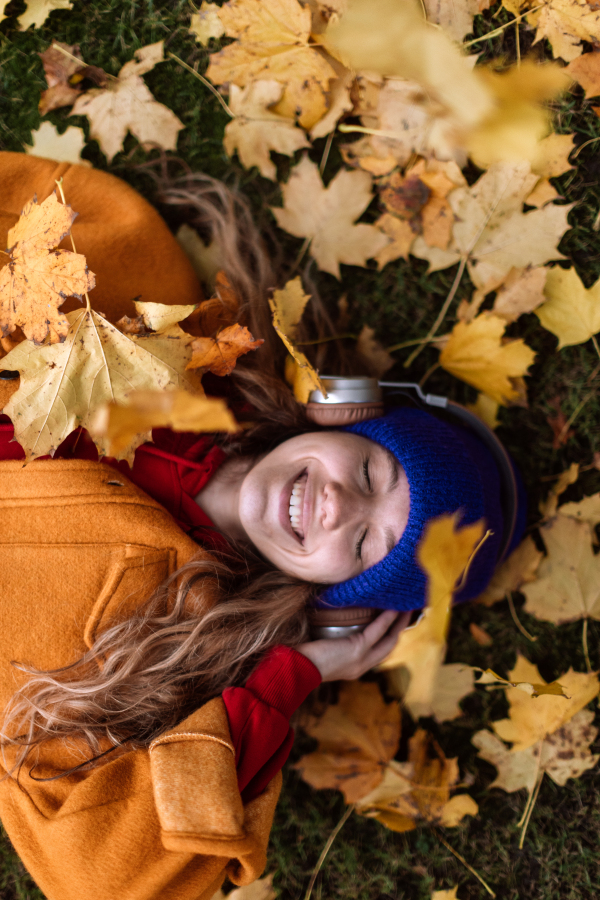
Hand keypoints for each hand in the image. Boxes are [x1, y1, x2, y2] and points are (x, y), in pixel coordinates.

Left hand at [296, 610, 410, 681]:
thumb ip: (334, 641)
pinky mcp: (357, 650)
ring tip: (406, 608)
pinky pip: (377, 632)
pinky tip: (393, 608)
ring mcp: (361, 660)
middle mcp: (361, 667)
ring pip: (388, 640)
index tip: (395, 622)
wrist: (295, 666)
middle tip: (407, 612)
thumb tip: (335, 619)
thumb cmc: (302, 655)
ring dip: (398, 623)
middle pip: (389, 647)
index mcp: (354, 667)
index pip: (377, 652)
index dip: (388, 637)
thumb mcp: (324, 650)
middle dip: (399, 629)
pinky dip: (386, 619)